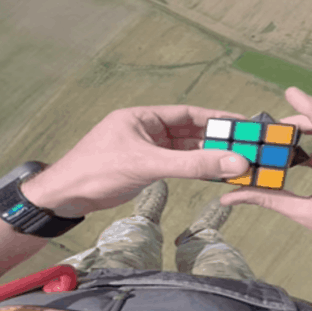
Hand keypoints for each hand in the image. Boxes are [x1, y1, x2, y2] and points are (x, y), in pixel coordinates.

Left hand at [21, 106, 252, 218]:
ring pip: (184, 151)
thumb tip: (232, 162)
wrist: (65, 197)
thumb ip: (191, 164)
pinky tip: (213, 175)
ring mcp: (144, 150)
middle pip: (190, 132)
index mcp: (143, 117)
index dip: (217, 118)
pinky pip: (176, 166)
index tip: (243, 123)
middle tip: (247, 146)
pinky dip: (194, 170)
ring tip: (237, 162)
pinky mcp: (143, 169)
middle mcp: (145, 130)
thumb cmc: (96, 171)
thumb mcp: (148, 165)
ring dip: (208, 157)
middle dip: (217, 139)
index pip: (188, 113)